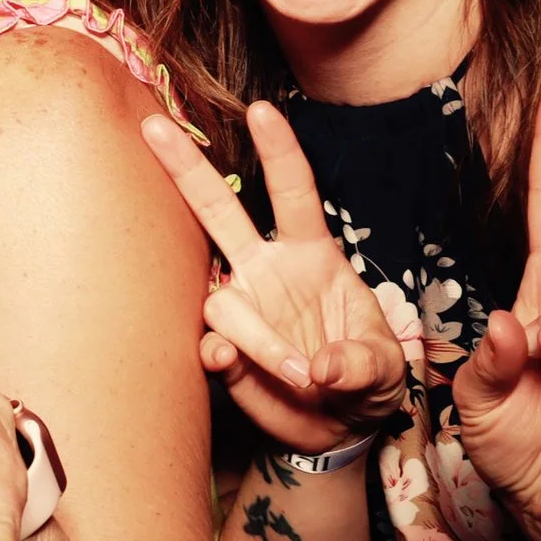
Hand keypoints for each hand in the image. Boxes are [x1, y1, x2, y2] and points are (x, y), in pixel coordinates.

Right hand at [141, 101, 407, 452]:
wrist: (338, 430)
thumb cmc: (367, 381)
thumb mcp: (386, 369)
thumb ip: (362, 363)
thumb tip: (321, 367)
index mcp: (312, 256)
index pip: (293, 194)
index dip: (278, 152)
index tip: (262, 110)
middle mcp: (266, 273)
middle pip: (218, 212)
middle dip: (185, 169)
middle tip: (153, 127)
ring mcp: (241, 310)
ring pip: (221, 301)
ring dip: (256, 337)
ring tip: (298, 374)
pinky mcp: (224, 353)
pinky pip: (208, 344)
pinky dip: (222, 356)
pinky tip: (235, 367)